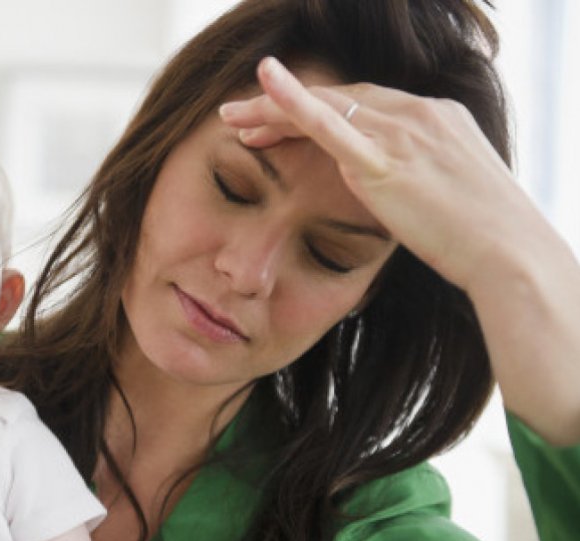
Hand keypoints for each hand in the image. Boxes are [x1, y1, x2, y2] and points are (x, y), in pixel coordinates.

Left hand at [217, 56, 544, 291]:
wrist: (510, 254)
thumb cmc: (486, 236)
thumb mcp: (453, 193)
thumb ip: (421, 177)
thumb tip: (402, 189)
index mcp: (435, 117)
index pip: (362, 101)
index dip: (315, 109)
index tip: (277, 123)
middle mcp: (417, 115)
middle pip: (337, 97)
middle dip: (281, 106)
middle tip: (238, 117)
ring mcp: (401, 134)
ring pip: (324, 107)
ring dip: (270, 110)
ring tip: (231, 119)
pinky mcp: (385, 162)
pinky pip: (330, 124)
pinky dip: (294, 102)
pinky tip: (264, 84)